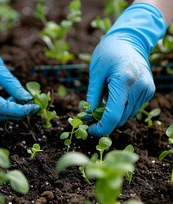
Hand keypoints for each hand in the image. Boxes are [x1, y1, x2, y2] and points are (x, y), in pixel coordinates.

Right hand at [0, 17, 38, 119]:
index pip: (0, 107)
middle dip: (17, 112)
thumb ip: (12, 85)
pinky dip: (2, 105)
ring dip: (10, 110)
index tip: (34, 108)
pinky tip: (12, 99)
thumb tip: (27, 99)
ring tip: (24, 102)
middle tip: (33, 108)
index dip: (19, 110)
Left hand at [87, 3, 165, 135]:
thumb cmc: (108, 53)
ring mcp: (146, 89)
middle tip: (93, 115)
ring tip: (105, 101)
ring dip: (114, 115)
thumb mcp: (95, 73)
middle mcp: (139, 87)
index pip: (113, 115)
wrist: (130, 40)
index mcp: (124, 80)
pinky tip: (116, 96)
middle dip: (105, 121)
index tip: (91, 130)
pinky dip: (122, 108)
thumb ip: (92, 96)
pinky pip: (133, 109)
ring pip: (127, 116)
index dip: (101, 127)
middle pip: (121, 118)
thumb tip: (88, 116)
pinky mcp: (149, 91)